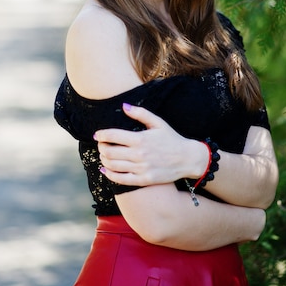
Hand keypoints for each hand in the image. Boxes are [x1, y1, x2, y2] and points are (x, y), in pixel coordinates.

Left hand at [93, 103, 207, 185]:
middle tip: (101, 145)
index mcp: (141, 139)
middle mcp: (139, 154)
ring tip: (104, 155)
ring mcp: (141, 168)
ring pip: (112, 165)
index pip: (112, 136)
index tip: (98, 135)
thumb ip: (140, 113)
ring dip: (103, 160)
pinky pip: (121, 179)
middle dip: (101, 147)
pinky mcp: (144, 180)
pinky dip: (109, 175)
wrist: (188, 159)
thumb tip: (124, 106)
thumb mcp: (158, 123)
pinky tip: (105, 170)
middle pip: (109, 152)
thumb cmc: (172, 139)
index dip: (101, 135)